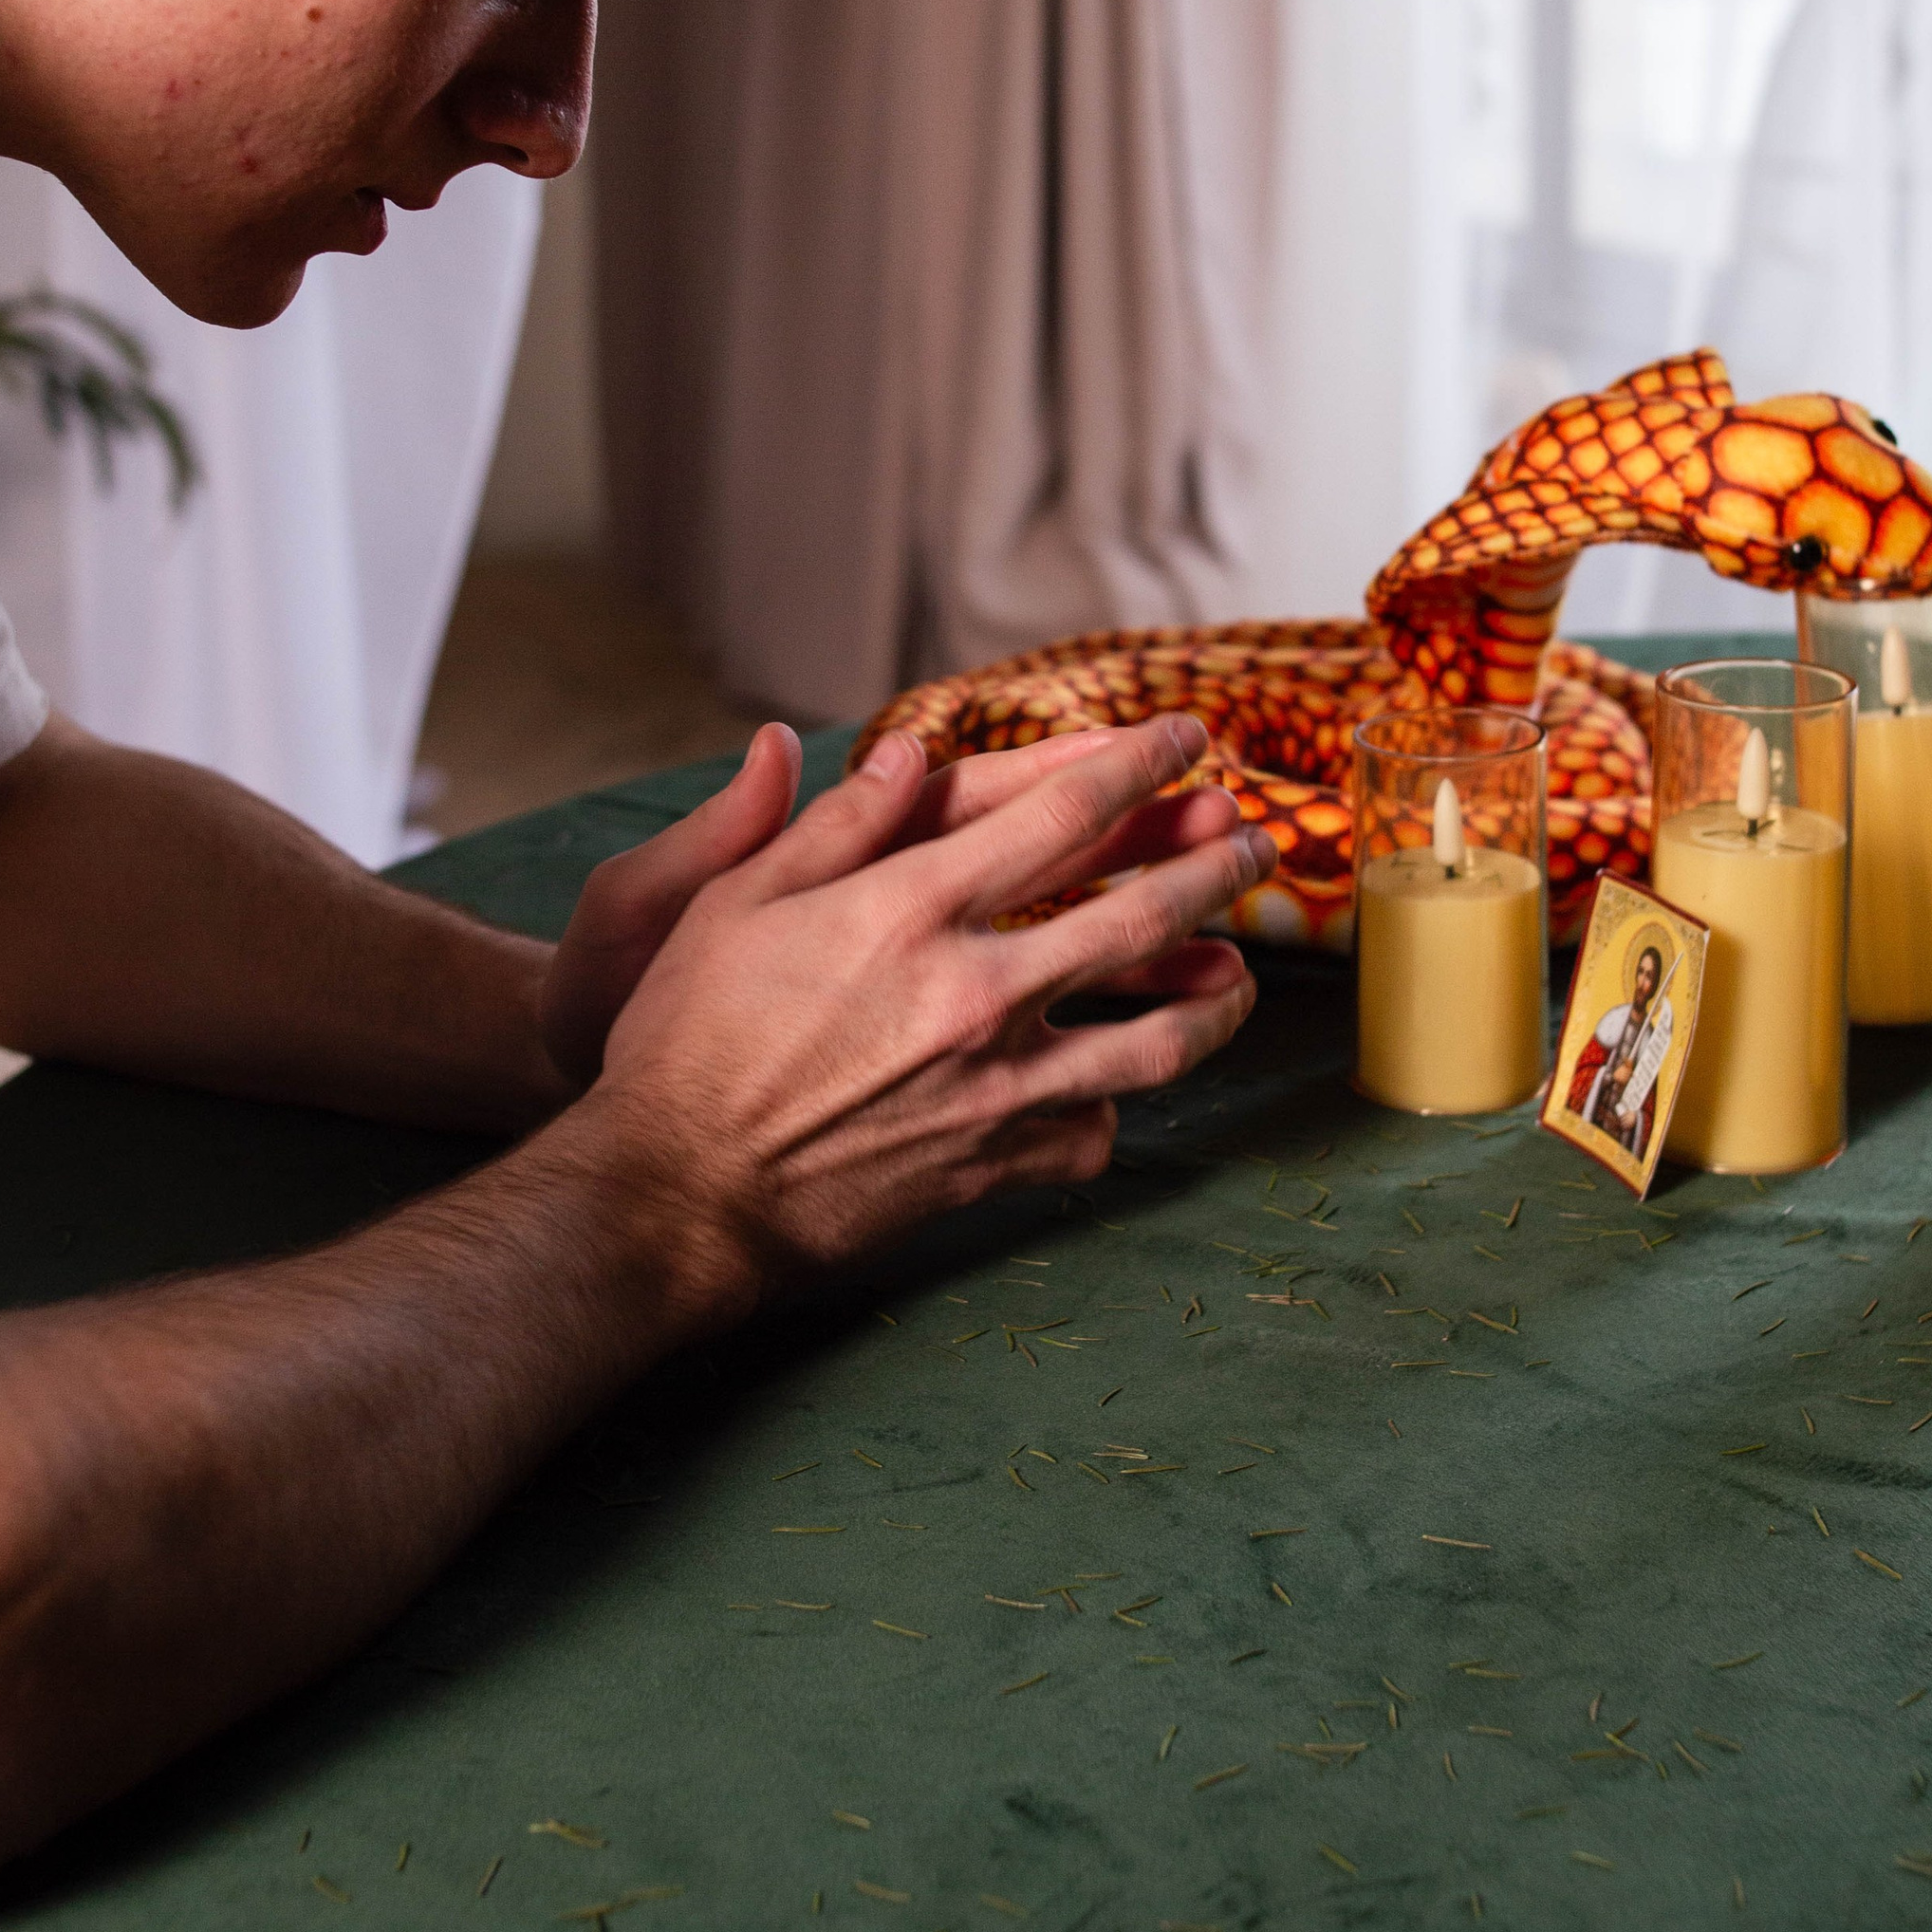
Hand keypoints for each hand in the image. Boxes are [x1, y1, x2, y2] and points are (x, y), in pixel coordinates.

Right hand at [579, 714, 1265, 1307]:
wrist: (675, 1195)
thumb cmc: (688, 1038)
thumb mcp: (739, 900)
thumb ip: (835, 823)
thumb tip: (905, 751)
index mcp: (910, 908)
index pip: (1063, 812)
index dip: (1139, 763)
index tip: (1187, 736)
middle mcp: (973, 992)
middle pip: (1140, 916)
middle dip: (1213, 865)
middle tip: (1255, 838)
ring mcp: (996, 1087)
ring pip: (1155, 1039)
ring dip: (1215, 996)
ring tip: (1242, 971)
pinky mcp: (993, 1164)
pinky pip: (1093, 1130)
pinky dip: (1114, 1105)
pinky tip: (1122, 1086)